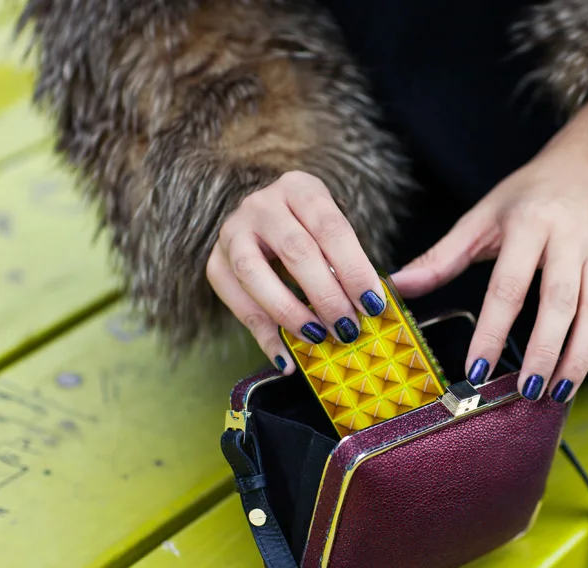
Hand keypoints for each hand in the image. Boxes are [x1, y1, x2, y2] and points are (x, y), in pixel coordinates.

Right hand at [206, 171, 386, 372]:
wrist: (267, 221)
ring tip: (316, 338)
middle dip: (325, 295)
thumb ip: (351, 264)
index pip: (331, 228)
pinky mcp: (215, 262)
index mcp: (301, 189)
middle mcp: (261, 204)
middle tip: (347, 328)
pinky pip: (236, 301)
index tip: (373, 304)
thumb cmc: (312, 232)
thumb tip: (373, 307)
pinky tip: (285, 357)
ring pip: (254, 272)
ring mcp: (232, 231)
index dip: (354, 269)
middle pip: (295, 250)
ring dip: (289, 312)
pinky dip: (263, 333)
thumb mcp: (334, 233)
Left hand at [392, 101, 587, 401]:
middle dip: (544, 351)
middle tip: (525, 391)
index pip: (508, 285)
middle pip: (559, 301)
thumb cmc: (527, 198)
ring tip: (556, 394)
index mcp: (530, 222)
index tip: (476, 370)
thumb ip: (441, 257)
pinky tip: (574, 372)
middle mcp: (570, 237)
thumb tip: (396, 286)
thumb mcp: (482, 217)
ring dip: (578, 357)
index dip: (492, 332)